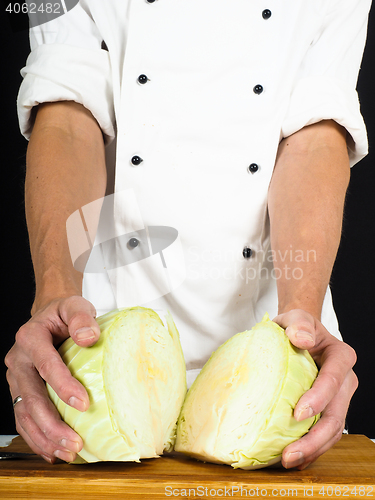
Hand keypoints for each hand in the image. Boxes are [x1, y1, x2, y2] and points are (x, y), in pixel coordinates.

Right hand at [5, 296, 100, 462]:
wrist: (49, 316)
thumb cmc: (65, 313)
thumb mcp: (75, 305)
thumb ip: (82, 317)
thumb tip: (88, 337)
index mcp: (30, 337)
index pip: (46, 365)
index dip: (63, 386)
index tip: (83, 404)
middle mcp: (18, 360)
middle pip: (31, 397)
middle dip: (51, 424)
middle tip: (74, 442)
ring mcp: (17, 378)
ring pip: (24, 414)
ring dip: (44, 437)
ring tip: (67, 453)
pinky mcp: (20, 391)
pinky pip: (24, 418)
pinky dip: (37, 438)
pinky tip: (53, 451)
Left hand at [273, 309, 357, 469]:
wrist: (298, 335)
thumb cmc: (295, 326)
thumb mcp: (295, 318)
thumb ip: (299, 324)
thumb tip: (301, 338)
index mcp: (341, 357)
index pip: (333, 380)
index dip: (318, 399)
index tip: (297, 414)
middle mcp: (346, 380)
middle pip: (336, 413)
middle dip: (315, 437)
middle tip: (290, 453)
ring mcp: (339, 398)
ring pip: (333, 429)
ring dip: (313, 449)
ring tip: (288, 461)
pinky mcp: (328, 410)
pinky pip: (324, 433)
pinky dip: (311, 448)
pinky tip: (294, 458)